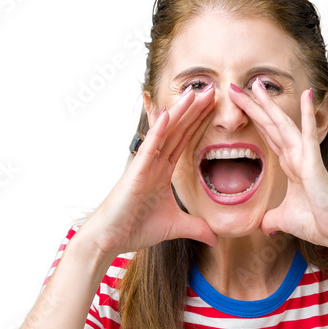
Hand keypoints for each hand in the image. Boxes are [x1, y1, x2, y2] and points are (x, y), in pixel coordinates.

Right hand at [86, 84, 218, 255]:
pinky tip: (170, 113)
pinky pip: (150, 147)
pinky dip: (159, 130)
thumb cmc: (135, 228)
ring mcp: (145, 165)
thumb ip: (197, 228)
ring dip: (181, 112)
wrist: (111, 238)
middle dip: (195, 111)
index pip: (185, 141)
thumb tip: (216, 238)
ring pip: (166, 133)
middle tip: (213, 90)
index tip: (215, 107)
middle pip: (179, 131)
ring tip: (196, 93)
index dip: (199, 124)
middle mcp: (154, 163)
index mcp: (163, 171)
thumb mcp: (176, 227)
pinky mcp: (136, 172)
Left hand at [229, 78, 327, 248]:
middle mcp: (298, 157)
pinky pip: (309, 137)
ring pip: (284, 126)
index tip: (238, 104)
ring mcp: (306, 158)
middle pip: (271, 126)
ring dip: (270, 105)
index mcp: (291, 166)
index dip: (253, 120)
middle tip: (234, 87)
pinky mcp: (315, 165)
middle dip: (253, 107)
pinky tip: (306, 94)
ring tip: (256, 85)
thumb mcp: (284, 220)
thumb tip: (263, 225)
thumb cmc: (318, 224)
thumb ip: (272, 219)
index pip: (268, 136)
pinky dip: (307, 116)